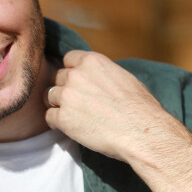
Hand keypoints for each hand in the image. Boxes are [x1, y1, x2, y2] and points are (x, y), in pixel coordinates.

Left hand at [44, 50, 172, 162]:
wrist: (142, 133)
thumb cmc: (140, 107)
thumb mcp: (123, 77)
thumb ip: (101, 74)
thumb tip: (95, 78)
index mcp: (92, 62)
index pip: (68, 58)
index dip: (71, 70)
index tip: (76, 81)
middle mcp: (76, 75)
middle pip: (58, 78)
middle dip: (65, 88)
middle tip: (76, 102)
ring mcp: (67, 96)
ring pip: (50, 96)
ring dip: (59, 105)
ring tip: (72, 115)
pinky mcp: (63, 118)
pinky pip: (49, 117)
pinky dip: (56, 123)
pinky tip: (68, 127)